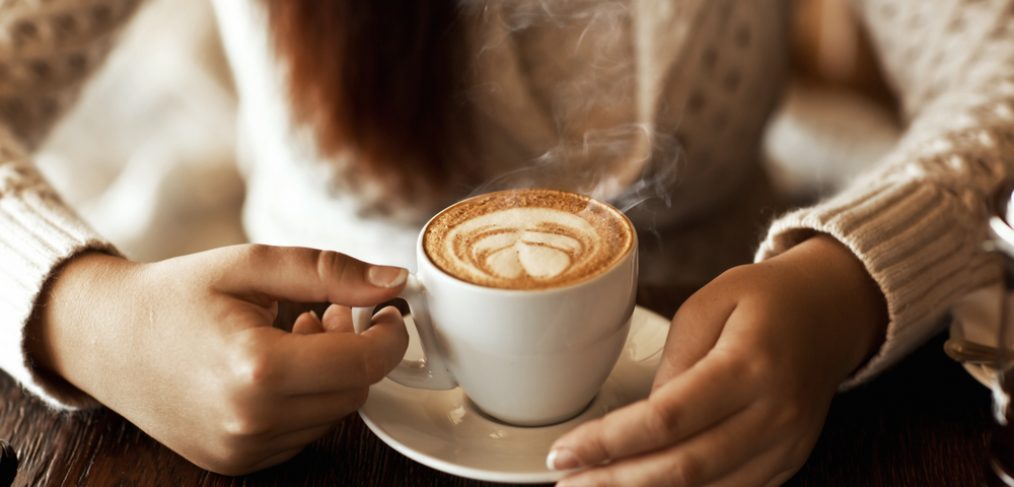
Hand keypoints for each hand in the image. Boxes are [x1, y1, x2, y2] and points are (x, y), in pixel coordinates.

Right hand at [29, 245, 409, 474]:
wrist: (104, 339)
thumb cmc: (176, 295)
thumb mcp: (252, 265)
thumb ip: (329, 272)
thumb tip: (394, 281)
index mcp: (257, 367)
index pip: (364, 362)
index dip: (392, 334)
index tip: (390, 309)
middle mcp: (251, 420)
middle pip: (354, 390)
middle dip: (358, 350)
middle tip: (329, 312)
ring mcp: (242, 449)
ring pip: (332, 414)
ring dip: (330, 376)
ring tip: (292, 334)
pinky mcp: (236, 462)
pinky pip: (303, 433)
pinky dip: (304, 401)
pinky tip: (273, 368)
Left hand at [548, 235, 887, 485]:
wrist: (831, 312)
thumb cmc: (762, 299)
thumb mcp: (706, 305)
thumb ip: (671, 366)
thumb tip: (636, 427)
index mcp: (750, 364)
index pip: (667, 419)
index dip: (608, 442)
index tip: (563, 450)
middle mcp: (774, 415)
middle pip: (684, 468)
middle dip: (615, 481)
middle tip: (565, 480)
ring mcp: (786, 447)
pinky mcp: (788, 463)